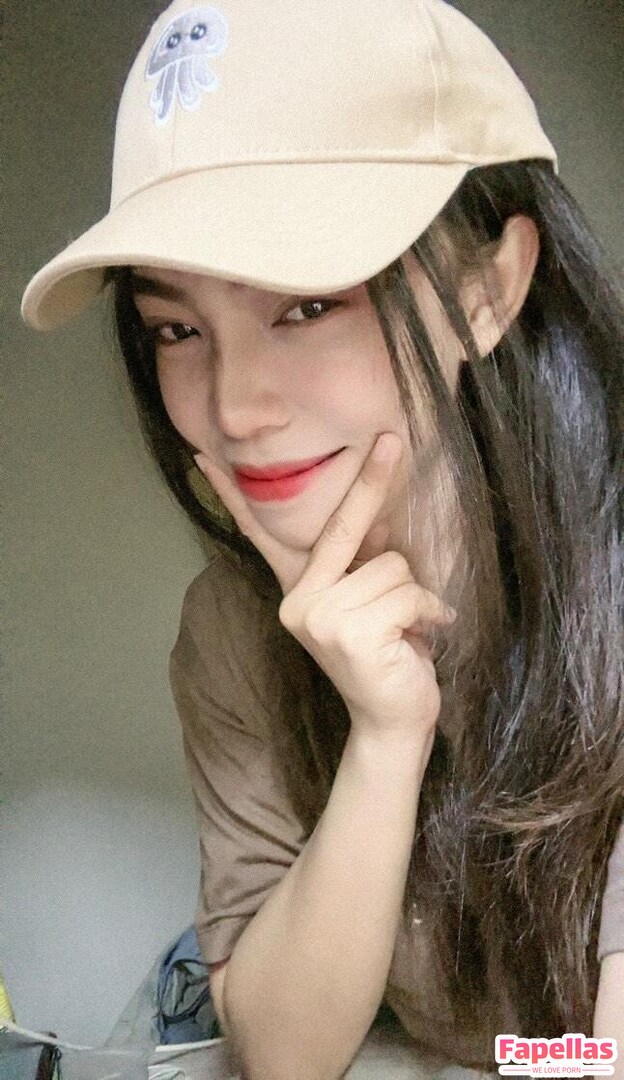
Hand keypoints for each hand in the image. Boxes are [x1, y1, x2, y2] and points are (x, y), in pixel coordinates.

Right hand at [194, 434, 455, 740]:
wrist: (394, 719)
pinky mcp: (349, 632)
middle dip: (375, 490)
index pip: (261, 535)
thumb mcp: (367, 599)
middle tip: (392, 442)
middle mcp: (298, 601)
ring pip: (391, 564)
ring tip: (411, 626)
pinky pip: (406, 592)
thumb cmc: (389, 653)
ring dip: (416, 594)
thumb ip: (359, 562)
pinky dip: (429, 610)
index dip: (232, 496)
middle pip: (348, 527)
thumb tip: (378, 517)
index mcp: (297, 589)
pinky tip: (426, 634)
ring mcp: (319, 617)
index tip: (203, 459)